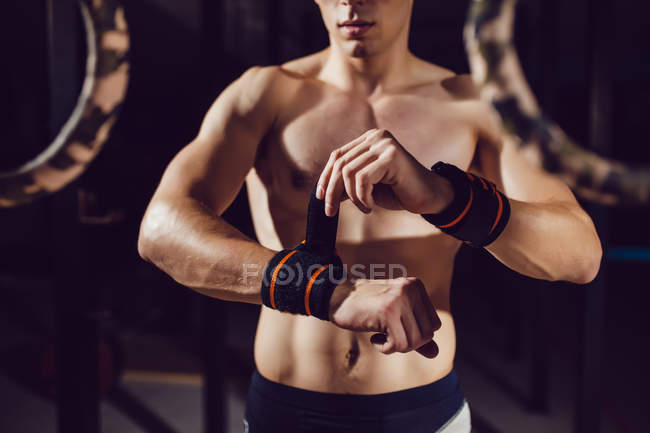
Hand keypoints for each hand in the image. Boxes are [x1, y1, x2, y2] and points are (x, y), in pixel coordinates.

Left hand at [316, 129, 453, 215]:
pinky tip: (372, 205)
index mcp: (369, 139)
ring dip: (353, 197)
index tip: (320, 198)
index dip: (325, 178)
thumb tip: (321, 192)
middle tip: (331, 212)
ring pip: (349, 172)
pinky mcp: (392, 156)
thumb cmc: (398, 192)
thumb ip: (347, 183)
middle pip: (340, 164)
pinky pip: (363, 179)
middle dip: (332, 191)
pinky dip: (363, 197)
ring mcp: (384, 144)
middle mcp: (376, 136)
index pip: (337, 156)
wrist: (428, 197)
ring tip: (365, 207)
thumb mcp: (366, 187)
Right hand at [329, 277, 441, 358]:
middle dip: (408, 343)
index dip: (417, 335)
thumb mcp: (395, 318)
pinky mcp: (387, 311)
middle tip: (388, 336)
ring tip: (380, 336)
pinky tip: (375, 339)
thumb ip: (415, 333)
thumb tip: (435, 353)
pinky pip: (399, 345)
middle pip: (427, 334)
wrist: (336, 298)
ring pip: (414, 342)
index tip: (397, 330)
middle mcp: (410, 289)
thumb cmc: (366, 308)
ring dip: (396, 346)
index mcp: (415, 286)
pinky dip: (386, 349)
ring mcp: (399, 299)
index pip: (434, 324)